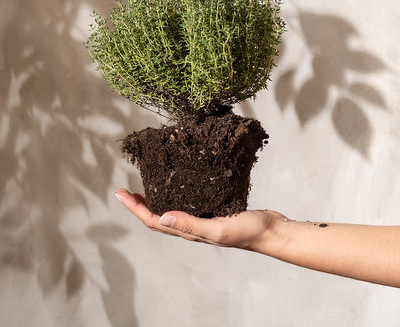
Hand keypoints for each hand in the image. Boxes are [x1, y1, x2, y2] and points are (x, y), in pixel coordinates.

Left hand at [114, 189, 287, 252]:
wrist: (272, 230)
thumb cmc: (248, 231)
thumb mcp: (218, 229)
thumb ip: (191, 225)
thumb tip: (160, 218)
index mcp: (190, 232)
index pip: (154, 221)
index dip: (135, 208)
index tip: (120, 193)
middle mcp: (192, 226)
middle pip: (157, 217)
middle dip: (139, 205)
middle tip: (125, 190)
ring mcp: (202, 218)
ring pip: (171, 209)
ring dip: (154, 200)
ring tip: (145, 186)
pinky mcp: (212, 209)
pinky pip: (187, 202)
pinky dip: (175, 193)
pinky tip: (178, 183)